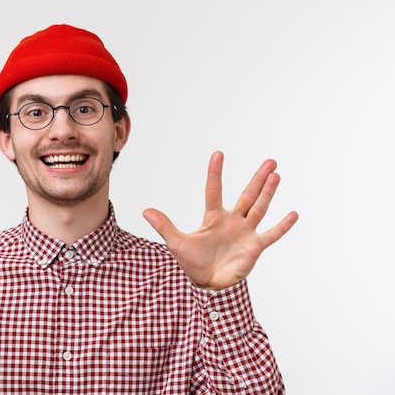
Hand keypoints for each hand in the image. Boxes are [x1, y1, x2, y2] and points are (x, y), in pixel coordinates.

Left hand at [143, 151, 297, 289]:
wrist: (207, 285)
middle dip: (258, 179)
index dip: (216, 173)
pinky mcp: (255, 247)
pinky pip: (271, 234)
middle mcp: (232, 221)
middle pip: (246, 195)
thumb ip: (165, 226)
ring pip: (259, 208)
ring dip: (268, 193)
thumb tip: (145, 211)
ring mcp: (245, 233)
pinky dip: (282, 226)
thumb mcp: (177, 243)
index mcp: (213, 217)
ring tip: (276, 175)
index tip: (218, 153)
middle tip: (270, 162)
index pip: (214, 190)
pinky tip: (293, 213)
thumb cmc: (192, 264)